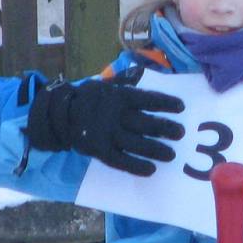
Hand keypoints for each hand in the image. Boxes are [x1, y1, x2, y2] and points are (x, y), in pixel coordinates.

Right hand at [26, 79, 184, 175]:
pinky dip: (136, 166)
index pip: (146, 98)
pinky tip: (150, 170)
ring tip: (172, 155)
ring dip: (155, 150)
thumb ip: (125, 80)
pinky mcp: (100, 151)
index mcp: (118, 96)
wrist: (60, 114)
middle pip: (145, 123)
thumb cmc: (90, 98)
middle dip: (165, 128)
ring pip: (136, 144)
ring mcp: (107, 134)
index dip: (165, 103)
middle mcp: (114, 115)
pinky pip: (121, 161)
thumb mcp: (105, 84)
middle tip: (181, 133)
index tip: (181, 107)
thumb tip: (141, 72)